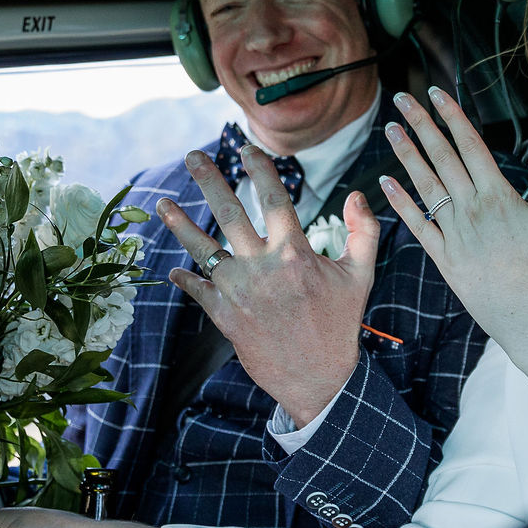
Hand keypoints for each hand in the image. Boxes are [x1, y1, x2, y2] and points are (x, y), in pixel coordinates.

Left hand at [157, 146, 381, 426]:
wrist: (317, 378)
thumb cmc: (339, 324)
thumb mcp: (360, 275)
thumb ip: (364, 231)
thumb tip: (358, 195)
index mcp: (294, 253)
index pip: (273, 198)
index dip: (258, 169)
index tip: (245, 148)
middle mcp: (262, 267)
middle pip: (229, 213)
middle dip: (209, 180)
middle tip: (192, 156)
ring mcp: (239, 291)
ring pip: (202, 249)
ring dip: (180, 224)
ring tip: (163, 204)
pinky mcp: (224, 316)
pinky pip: (198, 290)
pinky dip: (186, 279)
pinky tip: (174, 269)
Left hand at [382, 89, 527, 407]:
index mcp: (498, 195)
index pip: (469, 144)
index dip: (451, 116)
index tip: (435, 93)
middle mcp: (471, 208)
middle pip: (441, 156)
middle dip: (421, 124)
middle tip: (402, 98)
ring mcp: (454, 233)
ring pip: (424, 185)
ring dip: (406, 154)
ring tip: (390, 129)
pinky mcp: (445, 259)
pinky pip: (418, 225)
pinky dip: (401, 202)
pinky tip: (385, 183)